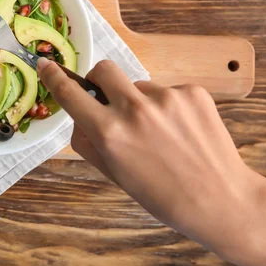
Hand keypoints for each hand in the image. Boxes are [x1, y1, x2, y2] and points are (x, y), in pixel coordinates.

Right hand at [38, 58, 265, 265]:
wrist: (219, 199)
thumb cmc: (161, 195)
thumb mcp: (113, 174)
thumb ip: (89, 143)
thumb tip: (78, 119)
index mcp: (109, 132)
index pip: (70, 93)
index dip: (54, 76)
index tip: (46, 65)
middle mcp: (134, 109)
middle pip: (103, 69)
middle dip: (99, 80)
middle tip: (109, 99)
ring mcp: (166, 98)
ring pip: (138, 85)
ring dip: (138, 101)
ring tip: (158, 132)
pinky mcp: (192, 93)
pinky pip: (166, 91)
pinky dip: (166, 107)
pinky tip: (179, 131)